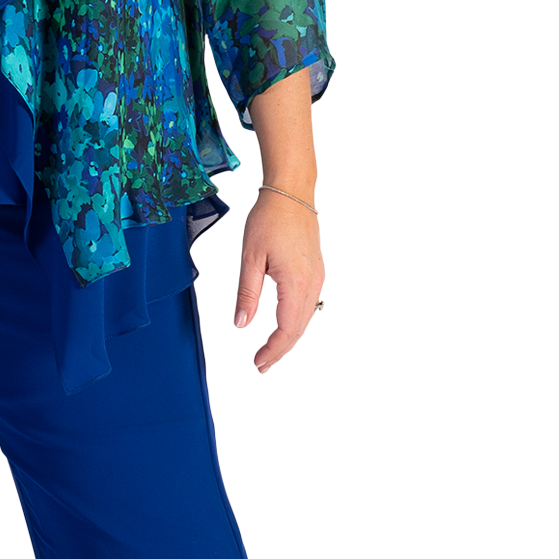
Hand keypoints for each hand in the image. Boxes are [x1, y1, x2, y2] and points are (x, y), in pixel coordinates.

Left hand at [233, 189, 324, 372]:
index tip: (258, 363)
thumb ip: (247, 294)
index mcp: (296, 282)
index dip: (273, 350)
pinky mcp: (317, 271)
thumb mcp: (250, 258)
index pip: (287, 329)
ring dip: (289, 338)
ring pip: (305, 319)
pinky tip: (284, 327)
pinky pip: (309, 305)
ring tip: (270, 353)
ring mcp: (318, 277)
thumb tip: (241, 324)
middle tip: (261, 365)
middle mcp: (313, 283)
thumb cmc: (270, 219)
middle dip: (280, 351)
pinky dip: (296, 322)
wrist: (292, 193)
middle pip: (298, 329)